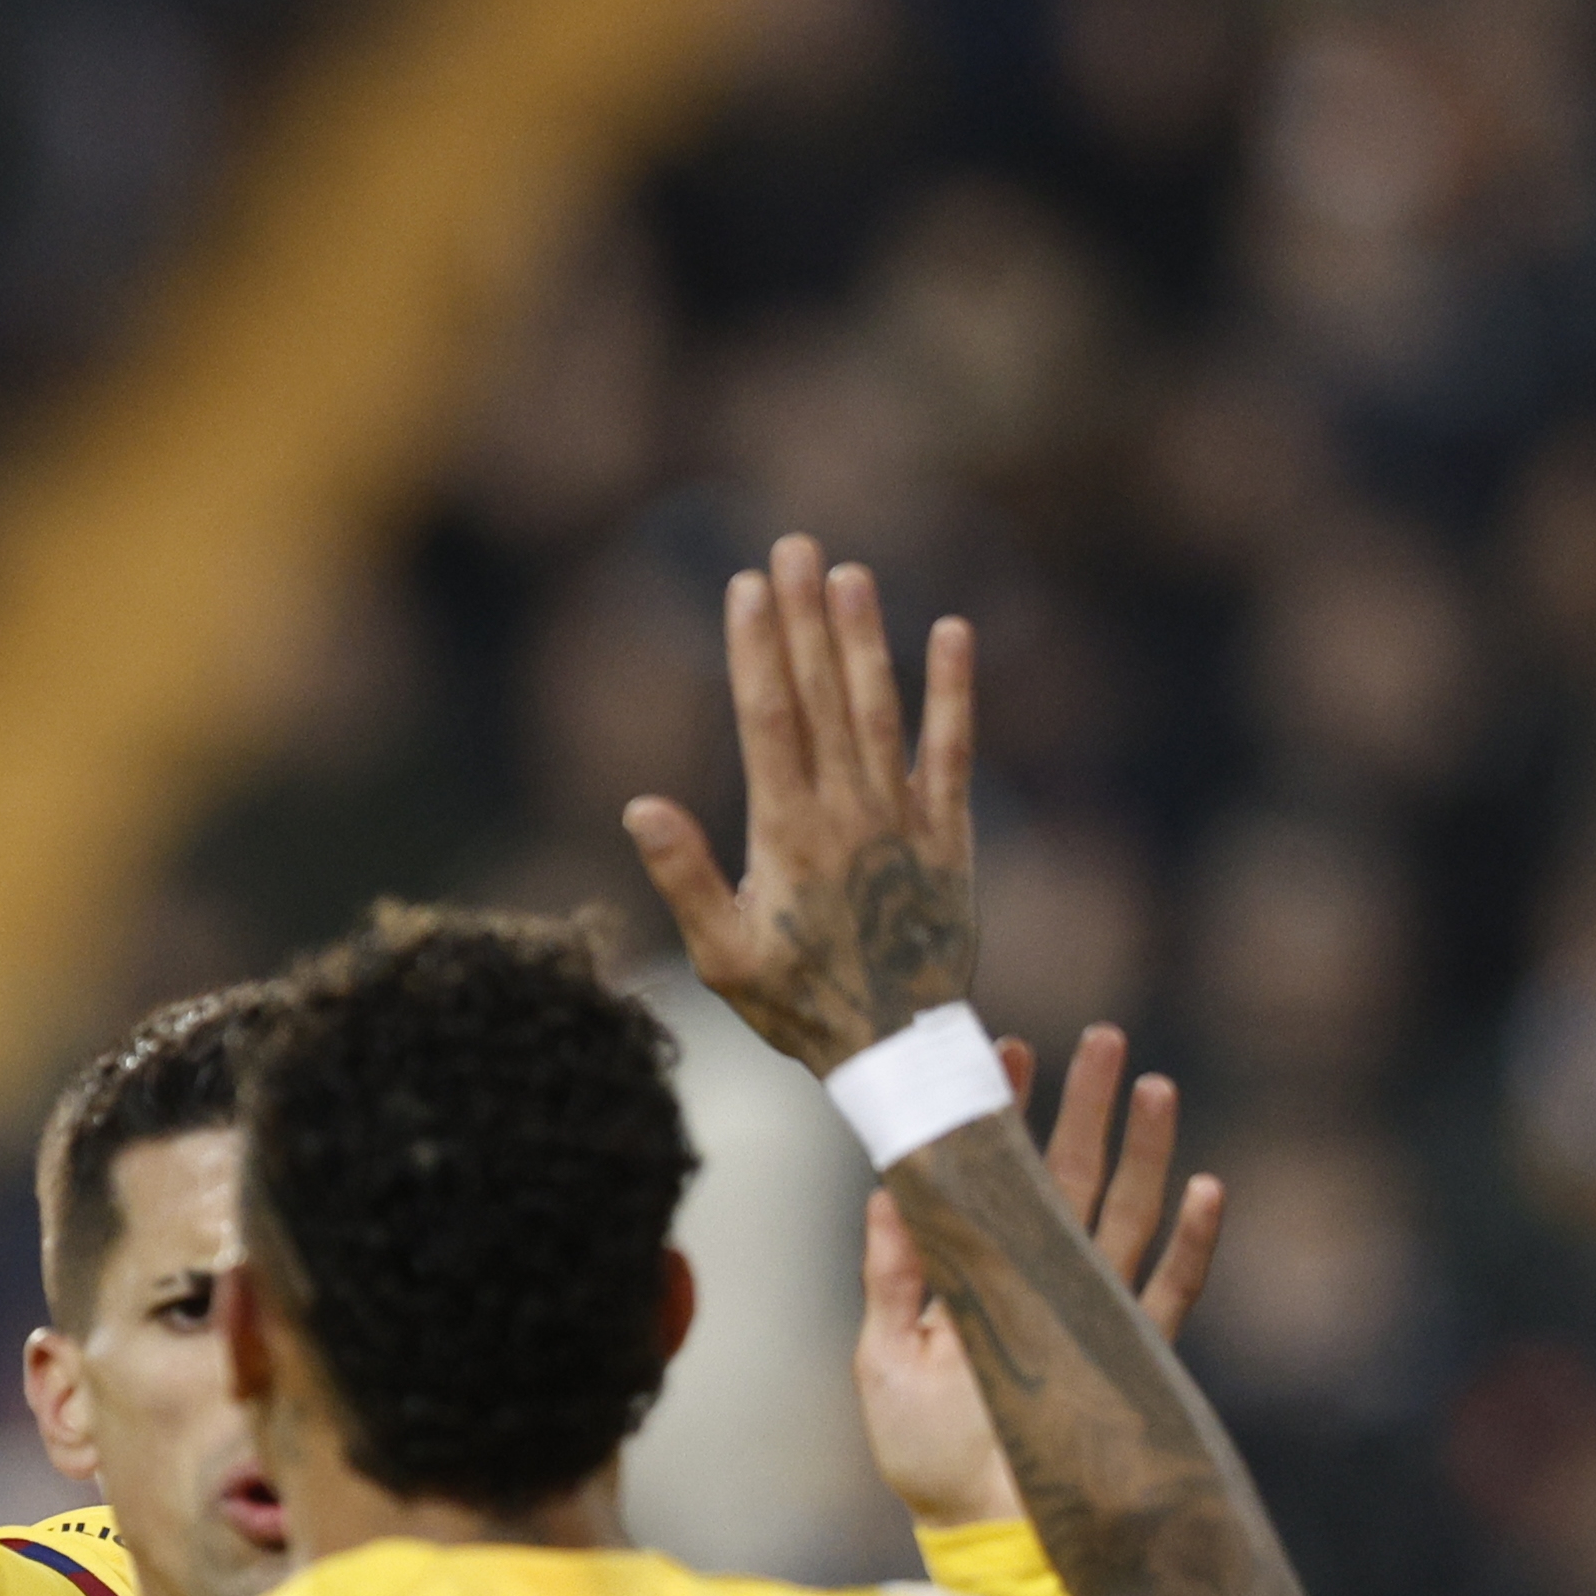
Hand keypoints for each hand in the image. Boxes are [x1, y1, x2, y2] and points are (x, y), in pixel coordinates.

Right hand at [621, 535, 976, 1077]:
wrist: (897, 1049)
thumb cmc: (798, 1006)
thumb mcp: (721, 958)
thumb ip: (684, 879)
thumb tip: (640, 807)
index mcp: (788, 836)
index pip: (769, 720)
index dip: (757, 649)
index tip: (746, 588)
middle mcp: (849, 814)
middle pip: (824, 696)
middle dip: (805, 617)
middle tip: (794, 546)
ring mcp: (905, 819)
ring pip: (882, 709)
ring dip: (866, 637)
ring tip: (850, 572)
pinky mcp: (951, 833)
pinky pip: (955, 749)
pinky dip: (955, 691)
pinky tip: (950, 632)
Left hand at [856, 1026, 1225, 1533]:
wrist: (974, 1533)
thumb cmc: (923, 1453)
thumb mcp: (884, 1358)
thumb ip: (892, 1276)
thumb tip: (887, 1189)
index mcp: (982, 1275)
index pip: (999, 1178)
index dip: (1007, 1117)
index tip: (1007, 1051)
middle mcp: (1043, 1284)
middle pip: (1075, 1178)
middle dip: (1089, 1107)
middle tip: (1105, 1038)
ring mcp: (1093, 1318)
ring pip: (1127, 1216)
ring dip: (1145, 1151)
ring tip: (1155, 1085)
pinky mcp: (1132, 1361)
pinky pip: (1172, 1294)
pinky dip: (1194, 1243)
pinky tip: (1209, 1188)